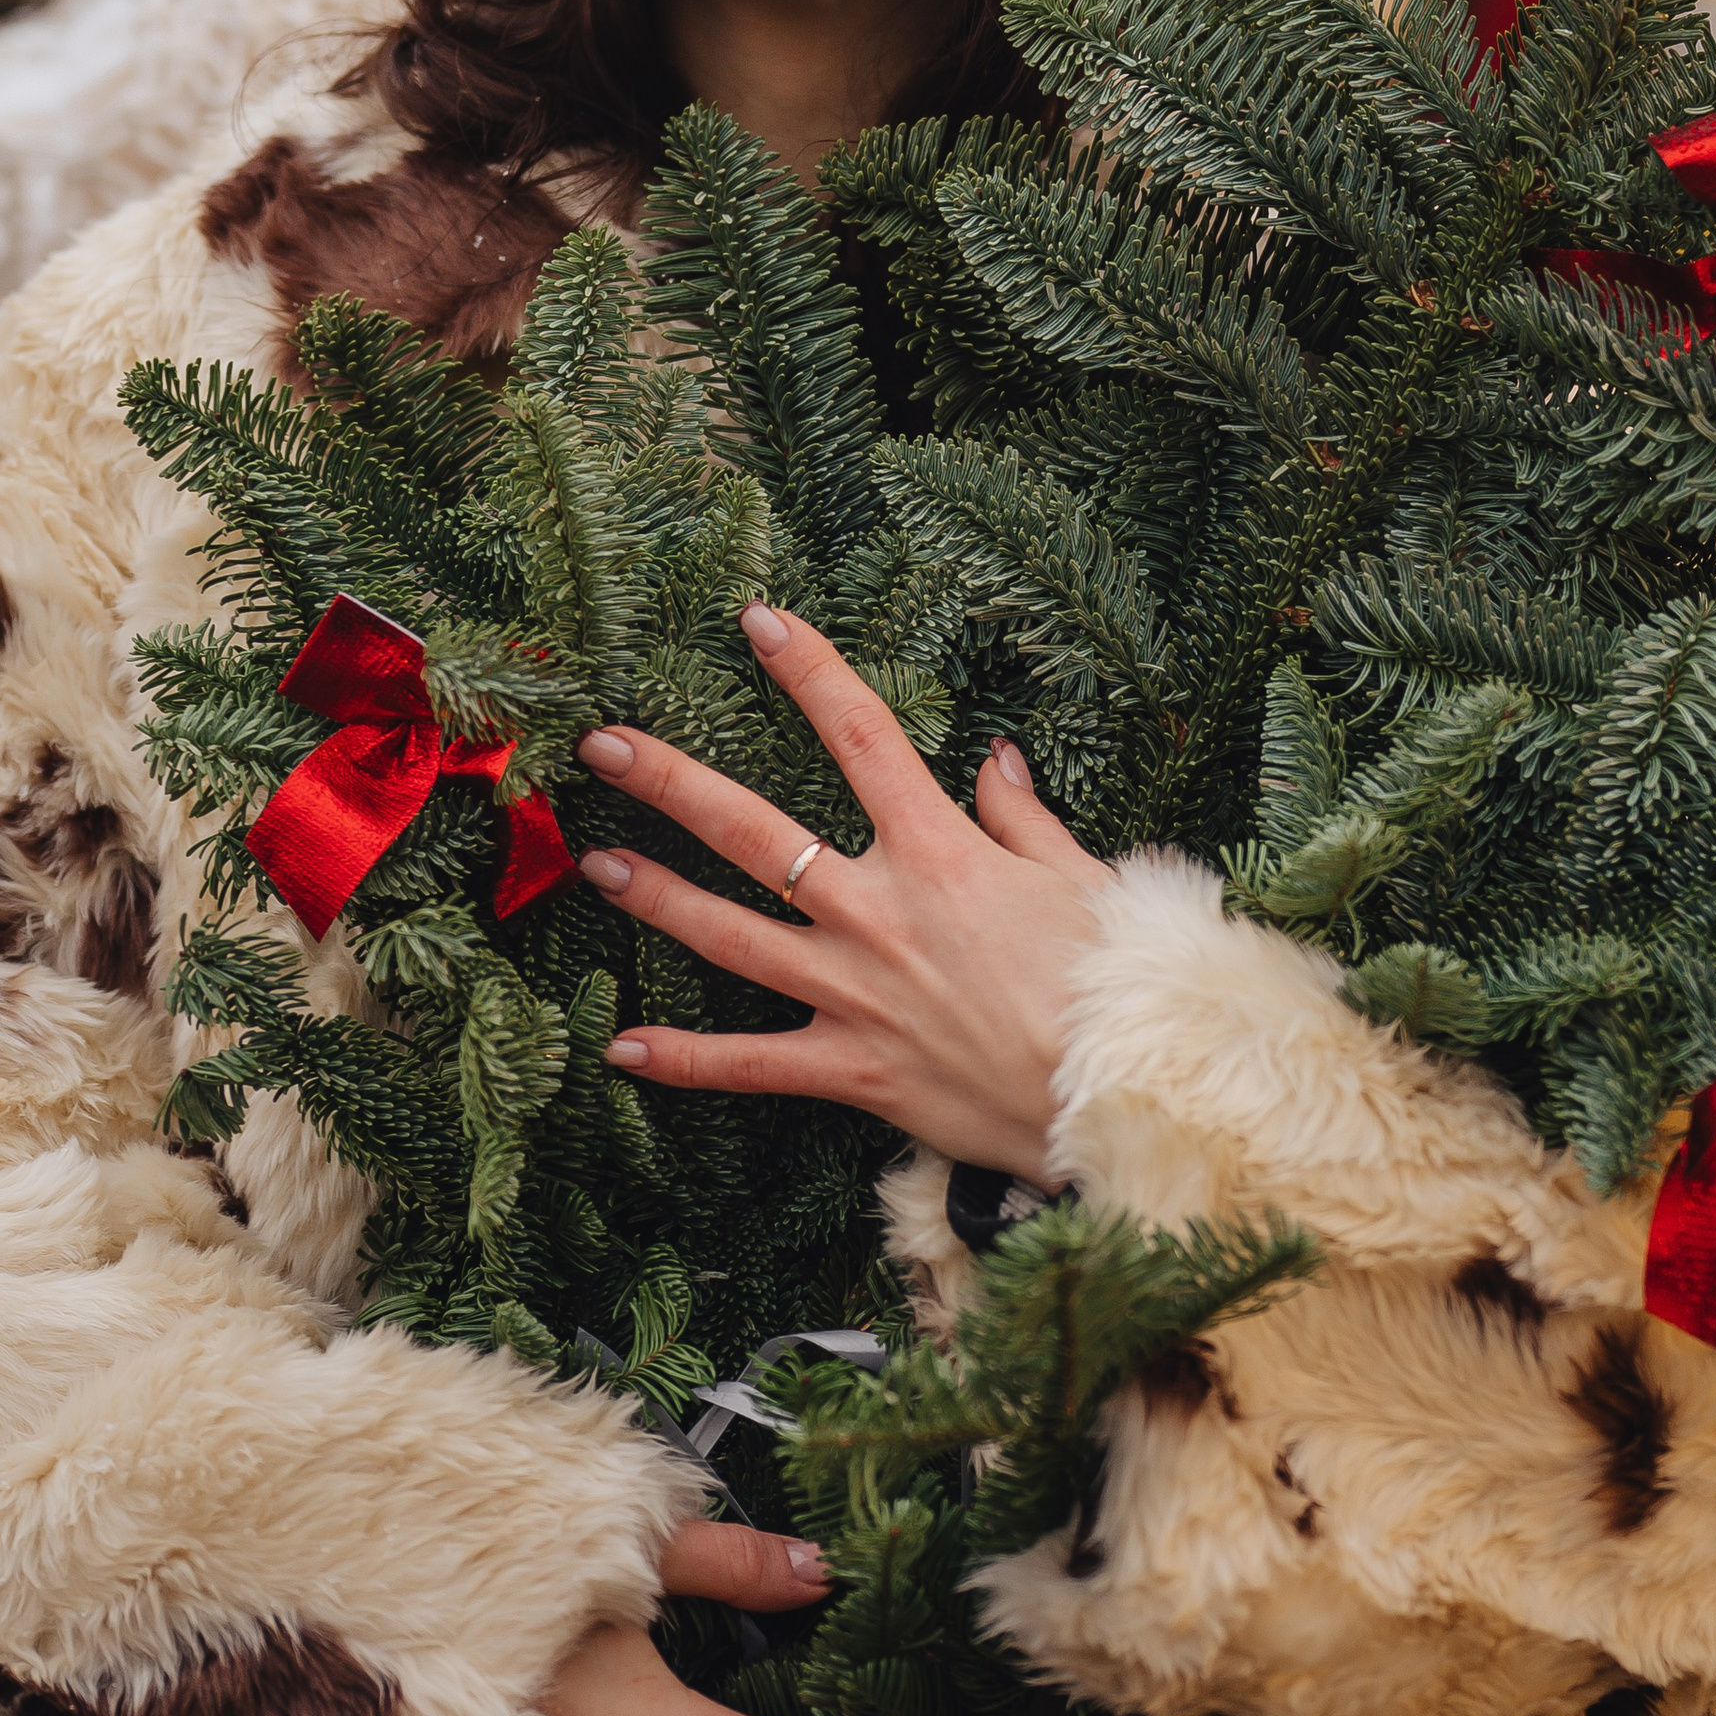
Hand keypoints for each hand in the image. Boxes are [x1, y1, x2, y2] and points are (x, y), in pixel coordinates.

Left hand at [575, 602, 1103, 1184]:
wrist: (1120, 1093)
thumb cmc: (1115, 983)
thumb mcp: (1083, 878)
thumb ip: (1024, 820)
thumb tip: (995, 762)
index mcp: (941, 852)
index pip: (862, 736)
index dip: (809, 672)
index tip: (759, 622)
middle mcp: (880, 913)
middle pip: (754, 832)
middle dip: (671, 782)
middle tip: (604, 746)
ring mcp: (855, 992)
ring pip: (731, 937)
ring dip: (659, 899)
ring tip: (595, 865)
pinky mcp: (853, 1069)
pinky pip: (751, 1064)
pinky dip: (685, 1061)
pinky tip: (620, 1047)